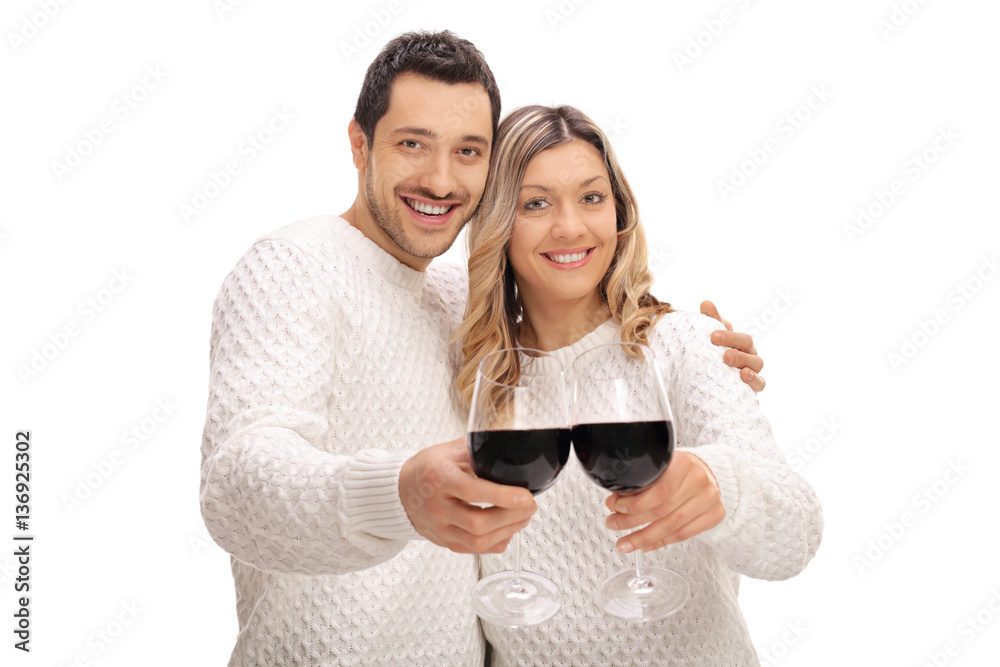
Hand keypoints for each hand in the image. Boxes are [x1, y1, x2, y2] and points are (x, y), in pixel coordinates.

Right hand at [399, 438, 536, 553]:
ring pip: (478, 541)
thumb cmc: (428, 468)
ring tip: (522, 517)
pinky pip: (475, 550)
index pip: (472, 491)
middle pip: (478, 523)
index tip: (526, 496)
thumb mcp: (451, 450)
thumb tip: (511, 441)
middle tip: (530, 506)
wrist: (402, 490)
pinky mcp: (445, 542)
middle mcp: (437, 507)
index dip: (503, 496)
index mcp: (439, 478)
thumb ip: (479, 449)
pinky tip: (507, 530)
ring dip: (508, 531)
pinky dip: (497, 542)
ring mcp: (440, 528)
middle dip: (512, 517)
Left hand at [603, 451, 724, 553]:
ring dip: (643, 537)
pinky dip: (661, 542)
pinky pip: (683, 535)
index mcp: (684, 464)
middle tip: (613, 525)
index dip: (634, 503)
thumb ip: (642, 481)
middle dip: (632, 522)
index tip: (615, 507)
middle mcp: (699, 481)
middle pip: (662, 510)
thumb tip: (614, 501)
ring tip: (625, 543)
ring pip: (671, 526)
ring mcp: (709, 499)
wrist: (707, 470)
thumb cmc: (679, 468)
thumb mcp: (660, 465)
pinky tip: (645, 545)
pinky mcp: (714, 515)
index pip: (658, 490)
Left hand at [700, 300, 765, 392]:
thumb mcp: (711, 340)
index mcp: (738, 341)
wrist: (711, 385)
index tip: (712, 335)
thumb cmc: (715, 358)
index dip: (727, 333)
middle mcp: (748, 354)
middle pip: (747, 344)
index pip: (736, 333)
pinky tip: (744, 376)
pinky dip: (754, 380)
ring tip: (731, 361)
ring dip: (744, 361)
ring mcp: (752, 370)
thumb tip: (706, 303)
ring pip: (756, 364)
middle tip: (718, 345)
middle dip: (733, 343)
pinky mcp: (753, 387)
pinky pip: (759, 384)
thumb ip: (711, 323)